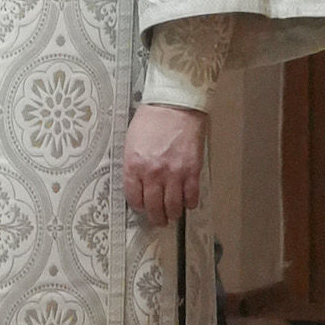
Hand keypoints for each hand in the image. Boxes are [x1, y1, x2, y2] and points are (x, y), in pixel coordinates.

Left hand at [123, 102, 206, 225]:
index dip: (139, 206)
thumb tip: (138, 182)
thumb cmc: (151, 118)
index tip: (143, 207)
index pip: (134, 197)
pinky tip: (188, 202)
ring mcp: (173, 174)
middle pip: (154, 207)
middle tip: (160, 220)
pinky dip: (189, 203)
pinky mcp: (192, 171)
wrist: (175, 105)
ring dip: (173, 214)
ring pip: (173, 207)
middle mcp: (152, 174)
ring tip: (173, 214)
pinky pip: (191, 197)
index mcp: (133, 165)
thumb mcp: (131, 141)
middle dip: (156, 217)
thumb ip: (133, 164)